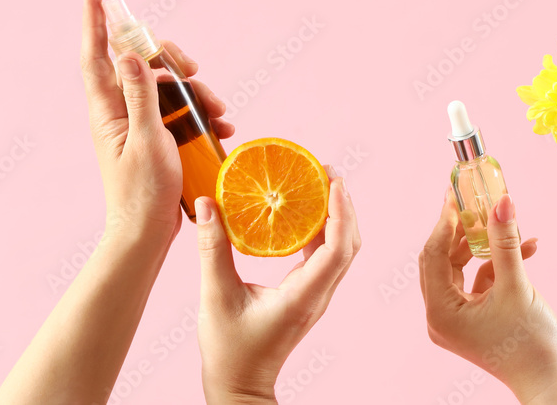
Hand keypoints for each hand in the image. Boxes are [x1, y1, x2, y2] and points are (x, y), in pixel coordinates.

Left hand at [80, 0, 231, 245]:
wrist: (146, 233)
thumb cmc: (143, 193)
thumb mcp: (147, 140)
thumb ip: (140, 95)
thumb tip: (128, 54)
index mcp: (108, 110)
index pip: (96, 55)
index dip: (93, 21)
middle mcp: (120, 111)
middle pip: (142, 63)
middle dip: (171, 58)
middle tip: (192, 68)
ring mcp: (139, 123)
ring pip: (167, 87)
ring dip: (196, 93)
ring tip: (220, 113)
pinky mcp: (157, 137)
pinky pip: (179, 112)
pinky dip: (201, 114)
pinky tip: (221, 127)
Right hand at [195, 168, 359, 403]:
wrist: (239, 384)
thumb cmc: (229, 349)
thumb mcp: (215, 296)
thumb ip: (212, 249)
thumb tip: (208, 204)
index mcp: (303, 297)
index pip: (336, 250)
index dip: (341, 214)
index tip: (335, 183)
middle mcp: (317, 295)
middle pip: (349, 245)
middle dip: (344, 206)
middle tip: (328, 172)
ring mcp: (316, 296)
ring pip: (342, 250)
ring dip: (337, 216)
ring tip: (321, 184)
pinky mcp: (308, 294)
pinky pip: (326, 256)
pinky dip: (323, 230)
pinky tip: (304, 212)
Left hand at [419, 192, 556, 403]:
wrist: (551, 382)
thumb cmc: (532, 343)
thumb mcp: (516, 285)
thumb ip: (504, 241)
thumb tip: (501, 202)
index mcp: (440, 312)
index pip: (433, 254)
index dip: (445, 222)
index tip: (456, 194)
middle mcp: (441, 317)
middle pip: (443, 260)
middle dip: (463, 230)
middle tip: (475, 201)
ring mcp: (457, 320)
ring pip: (462, 268)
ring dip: (485, 245)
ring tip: (508, 223)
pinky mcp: (474, 319)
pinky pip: (478, 282)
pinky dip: (497, 264)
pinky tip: (527, 247)